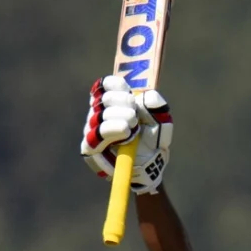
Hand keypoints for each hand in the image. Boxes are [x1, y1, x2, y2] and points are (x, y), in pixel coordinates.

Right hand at [81, 75, 171, 192]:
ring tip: (133, 129)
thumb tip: (145, 97)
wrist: (149, 166)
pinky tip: (126, 133)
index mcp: (112, 102)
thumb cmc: (151, 140)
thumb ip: (155, 104)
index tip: (132, 98)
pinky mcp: (89, 145)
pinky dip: (114, 130)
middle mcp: (98, 113)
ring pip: (102, 114)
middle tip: (136, 119)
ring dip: (123, 118)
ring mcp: (92, 129)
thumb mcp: (160, 120)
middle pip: (105, 98)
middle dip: (125, 105)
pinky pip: (98, 133)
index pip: (106, 84)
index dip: (119, 87)